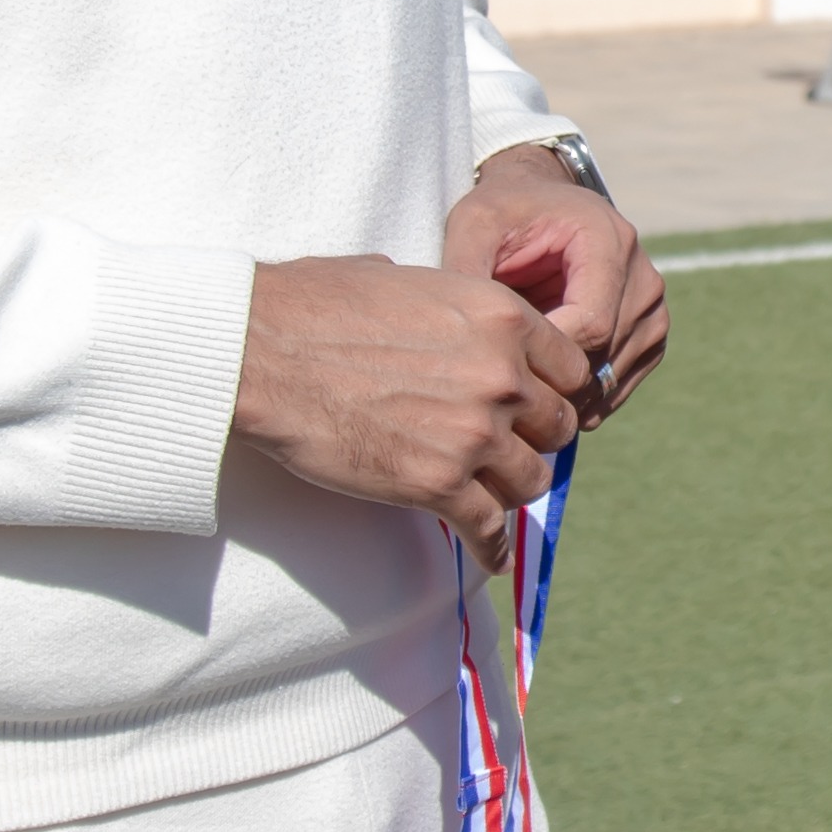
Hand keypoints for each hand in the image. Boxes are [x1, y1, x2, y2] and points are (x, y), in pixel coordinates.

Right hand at [236, 257, 586, 549]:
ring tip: (490, 492)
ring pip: (531, 481)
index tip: (535, 405)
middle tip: (508, 447)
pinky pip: (488, 529)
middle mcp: (501, 375)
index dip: (553, 389)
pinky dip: (491, 547)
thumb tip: (439, 303)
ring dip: (511, 489)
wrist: (261, 351)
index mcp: (501, 316)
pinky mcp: (437, 485)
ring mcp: (473, 434)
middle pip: (557, 427)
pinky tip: (489, 554)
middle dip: (533, 438)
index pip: (571, 367)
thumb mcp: (403, 277)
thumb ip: (447, 299)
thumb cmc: (315, 304)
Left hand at [440, 149, 667, 426]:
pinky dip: (580, 398)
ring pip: (611, 380)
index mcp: (609, 242)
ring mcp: (652, 309)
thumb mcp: (474, 225)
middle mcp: (643, 277)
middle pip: (603, 357)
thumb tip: (459, 332)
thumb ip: (466, 270)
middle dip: (548, 381)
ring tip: (513, 387)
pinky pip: (618, 386)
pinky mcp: (649, 334)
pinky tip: (539, 388)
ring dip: (561, 394)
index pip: (591, 325)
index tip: (497, 367)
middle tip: (496, 391)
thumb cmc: (505, 212)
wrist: (541, 204)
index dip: (544, 357)